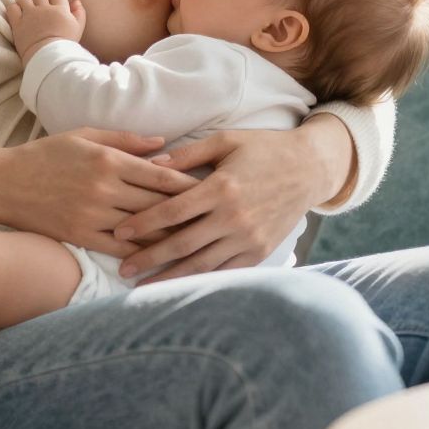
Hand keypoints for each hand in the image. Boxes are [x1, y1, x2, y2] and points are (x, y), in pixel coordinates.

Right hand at [0, 127, 198, 259]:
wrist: (3, 183)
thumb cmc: (47, 154)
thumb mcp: (85, 135)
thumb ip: (126, 139)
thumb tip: (164, 143)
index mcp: (108, 159)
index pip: (159, 174)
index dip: (189, 184)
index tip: (212, 189)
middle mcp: (103, 187)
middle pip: (156, 202)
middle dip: (187, 210)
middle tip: (214, 217)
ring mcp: (92, 214)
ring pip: (142, 227)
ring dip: (170, 234)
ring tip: (198, 239)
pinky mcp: (80, 235)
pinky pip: (119, 248)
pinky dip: (142, 254)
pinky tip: (160, 257)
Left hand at [5, 0, 84, 60]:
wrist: (48, 58)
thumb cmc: (65, 46)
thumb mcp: (78, 29)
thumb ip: (79, 13)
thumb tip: (76, 1)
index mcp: (60, 10)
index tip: (51, 7)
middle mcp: (44, 9)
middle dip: (39, 2)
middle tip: (38, 12)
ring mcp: (30, 15)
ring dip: (25, 3)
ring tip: (26, 11)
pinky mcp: (18, 23)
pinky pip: (12, 8)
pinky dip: (14, 9)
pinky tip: (17, 15)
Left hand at [109, 127, 334, 283]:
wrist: (309, 169)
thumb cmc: (264, 150)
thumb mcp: (226, 141)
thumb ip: (188, 154)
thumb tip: (151, 164)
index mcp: (222, 187)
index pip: (173, 211)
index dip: (143, 223)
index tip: (119, 232)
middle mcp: (234, 216)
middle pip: (182, 243)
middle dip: (149, 257)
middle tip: (122, 268)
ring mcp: (248, 238)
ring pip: (202, 264)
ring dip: (170, 277)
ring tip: (143, 287)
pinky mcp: (260, 252)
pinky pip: (225, 271)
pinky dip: (201, 281)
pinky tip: (180, 288)